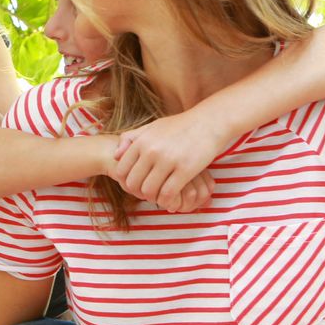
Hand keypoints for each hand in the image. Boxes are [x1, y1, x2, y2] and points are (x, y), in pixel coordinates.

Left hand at [111, 111, 231, 211]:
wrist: (209, 122)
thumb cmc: (180, 126)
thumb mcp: (152, 127)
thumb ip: (131, 138)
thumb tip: (115, 155)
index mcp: (142, 141)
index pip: (122, 170)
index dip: (126, 182)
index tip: (138, 185)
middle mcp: (152, 150)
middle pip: (133, 184)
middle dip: (139, 193)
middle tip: (149, 194)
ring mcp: (168, 160)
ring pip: (149, 191)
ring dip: (153, 198)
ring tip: (160, 197)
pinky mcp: (185, 169)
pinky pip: (168, 194)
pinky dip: (167, 202)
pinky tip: (171, 201)